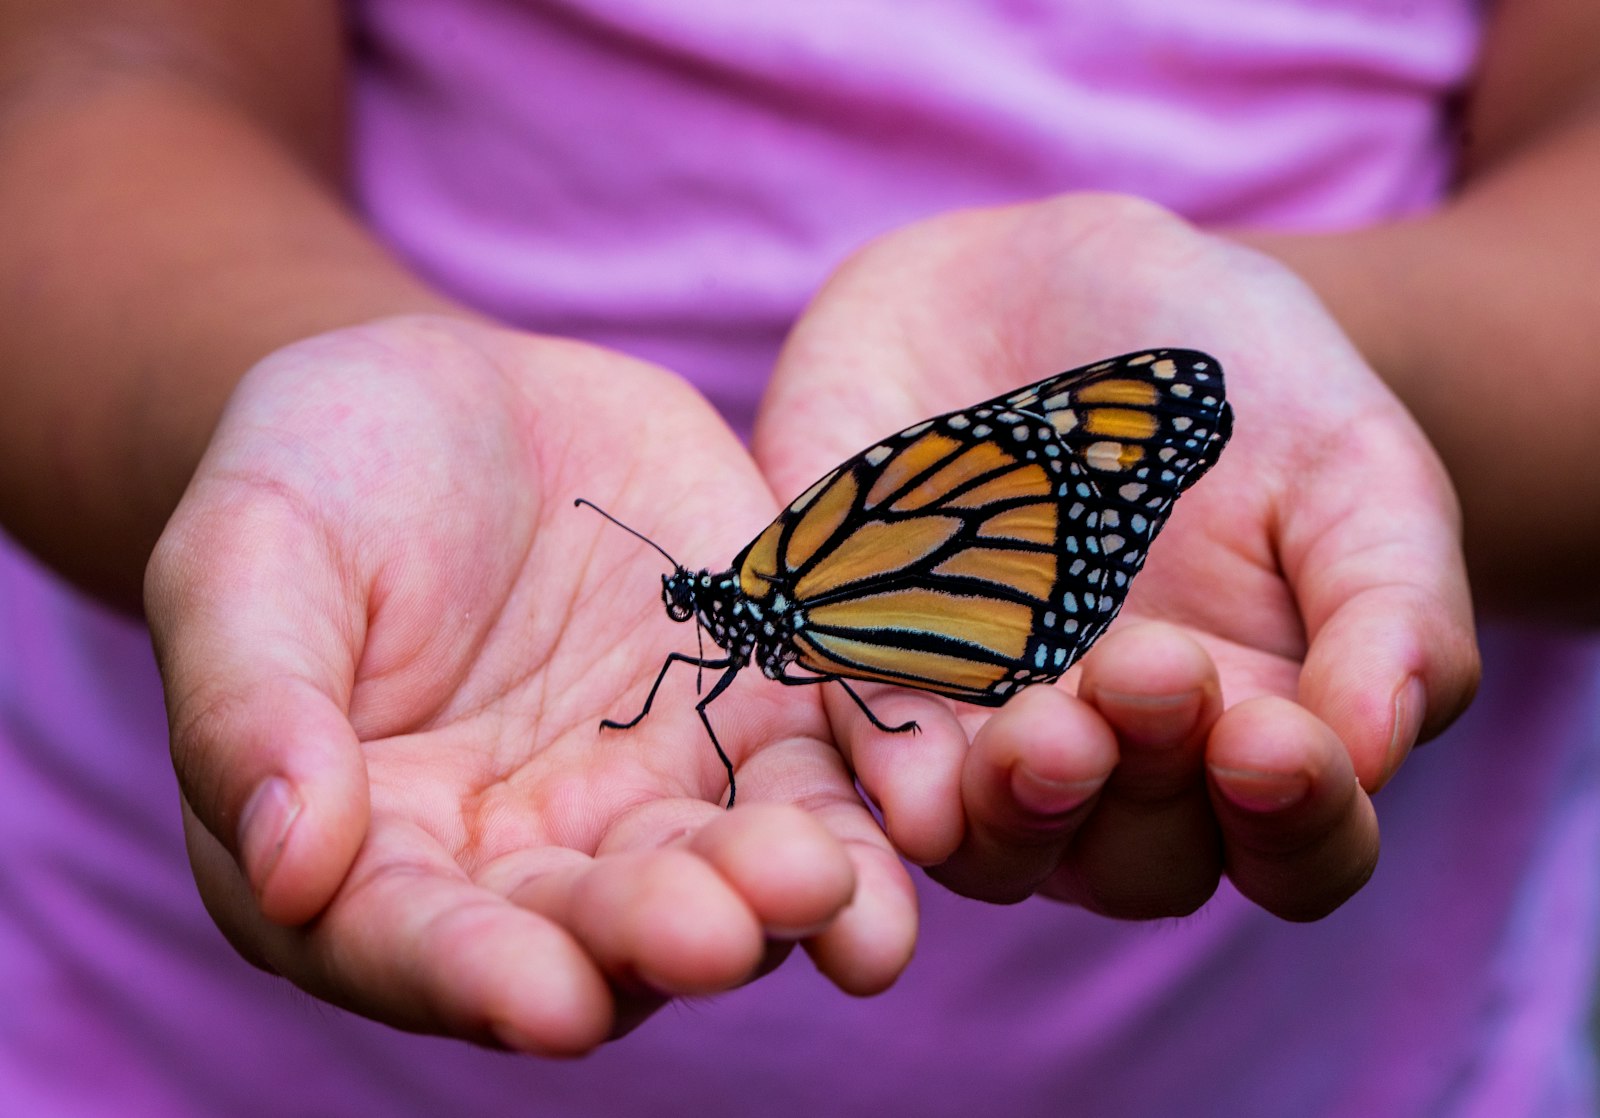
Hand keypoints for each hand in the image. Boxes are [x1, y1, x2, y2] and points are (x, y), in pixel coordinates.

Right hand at [145, 315, 914, 1052]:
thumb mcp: (248, 558)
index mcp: (375, 854)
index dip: (476, 978)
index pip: (417, 944)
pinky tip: (919, 819)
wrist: (458, 397)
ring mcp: (653, 793)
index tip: (545, 1000)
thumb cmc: (317, 476)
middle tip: (719, 931)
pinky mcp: (755, 716)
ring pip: (725, 875)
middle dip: (658, 937)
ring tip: (830, 890)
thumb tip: (287, 866)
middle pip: (595, 932)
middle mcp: (525, 859)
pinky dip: (869, 807)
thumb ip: (254, 707)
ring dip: (782, 900)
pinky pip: (820, 776)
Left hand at [754, 195, 1479, 920]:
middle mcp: (1115, 763)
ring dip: (1017, 811)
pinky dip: (886, 769)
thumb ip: (1391, 605)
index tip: (1274, 739)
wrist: (1059, 280)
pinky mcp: (862, 670)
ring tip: (1041, 731)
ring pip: (994, 844)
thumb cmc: (1238, 382)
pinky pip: (863, 751)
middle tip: (1146, 669)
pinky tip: (912, 771)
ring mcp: (982, 728)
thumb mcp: (1352, 464)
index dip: (1297, 823)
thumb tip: (1374, 749)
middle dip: (1144, 790)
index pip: (1296, 849)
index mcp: (1253, 732)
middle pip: (1136, 863)